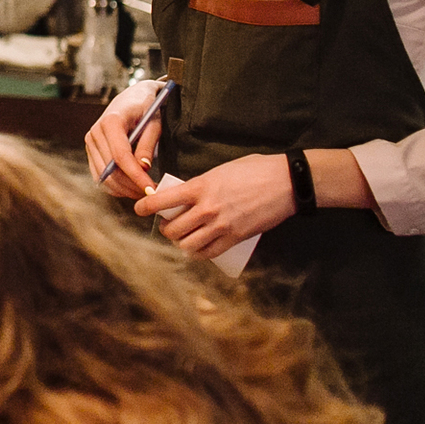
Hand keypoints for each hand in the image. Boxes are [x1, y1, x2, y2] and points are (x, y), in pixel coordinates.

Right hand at [82, 79, 164, 199]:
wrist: (132, 98)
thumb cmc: (146, 108)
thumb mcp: (153, 123)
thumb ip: (147, 144)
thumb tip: (143, 168)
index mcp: (110, 121)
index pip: (120, 156)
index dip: (136, 176)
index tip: (151, 190)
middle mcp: (95, 132)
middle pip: (110, 169)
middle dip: (131, 186)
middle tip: (151, 194)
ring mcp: (90, 142)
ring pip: (103, 176)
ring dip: (122, 189)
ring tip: (142, 192)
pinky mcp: (90, 150)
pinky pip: (99, 175)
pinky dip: (113, 186)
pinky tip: (130, 188)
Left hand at [134, 152, 294, 258]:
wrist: (286, 182)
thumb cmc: (255, 170)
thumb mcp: (221, 170)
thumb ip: (201, 183)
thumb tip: (186, 194)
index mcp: (200, 186)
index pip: (162, 200)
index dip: (146, 206)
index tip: (138, 208)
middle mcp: (206, 208)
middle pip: (172, 229)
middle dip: (165, 229)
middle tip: (167, 225)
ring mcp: (221, 225)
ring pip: (186, 244)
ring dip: (180, 243)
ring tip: (183, 237)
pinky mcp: (235, 237)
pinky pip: (207, 253)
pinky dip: (197, 253)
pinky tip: (196, 249)